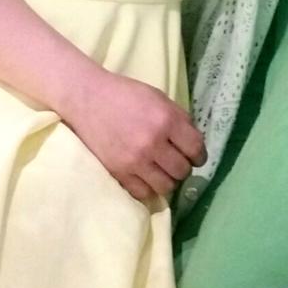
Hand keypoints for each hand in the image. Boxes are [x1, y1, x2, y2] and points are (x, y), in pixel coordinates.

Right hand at [62, 68, 205, 203]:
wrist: (88, 99)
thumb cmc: (126, 95)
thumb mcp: (158, 97)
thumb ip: (178, 119)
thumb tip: (194, 142)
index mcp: (166, 119)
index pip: (196, 149)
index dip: (199, 155)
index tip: (194, 156)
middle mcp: (153, 142)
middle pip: (183, 171)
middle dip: (182, 167)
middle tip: (175, 161)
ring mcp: (135, 160)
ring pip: (166, 186)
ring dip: (167, 179)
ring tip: (160, 170)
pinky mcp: (119, 173)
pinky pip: (144, 193)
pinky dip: (148, 187)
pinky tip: (145, 175)